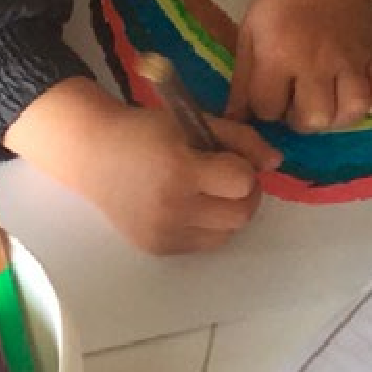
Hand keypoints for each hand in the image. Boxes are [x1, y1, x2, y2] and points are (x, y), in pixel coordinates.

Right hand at [4, 78, 281, 254]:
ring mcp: (164, 233)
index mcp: (179, 169)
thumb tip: (277, 161)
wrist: (93, 155)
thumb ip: (240, 139)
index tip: (228, 156)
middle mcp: (172, 207)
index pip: (242, 182)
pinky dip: (207, 225)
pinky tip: (189, 205)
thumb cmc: (146, 130)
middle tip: (228, 176)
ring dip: (228, 212)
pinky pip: (204, 244)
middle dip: (245, 194)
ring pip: (227, 234)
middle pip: (241, 215)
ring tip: (209, 191)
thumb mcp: (193, 122)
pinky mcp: (157, 249)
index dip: (244, 167)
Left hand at [227, 0, 371, 131]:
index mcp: (279, 52)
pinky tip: (361, 97)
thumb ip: (242, 80)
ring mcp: (350, 59)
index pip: (268, 109)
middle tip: (298, 102)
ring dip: (338, 117)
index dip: (265, 108)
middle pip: (315, 118)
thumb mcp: (251, 32)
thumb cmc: (282, 0)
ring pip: (353, 110)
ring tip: (327, 104)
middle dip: (302, 120)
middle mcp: (317, 60)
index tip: (269, 94)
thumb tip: (233, 120)